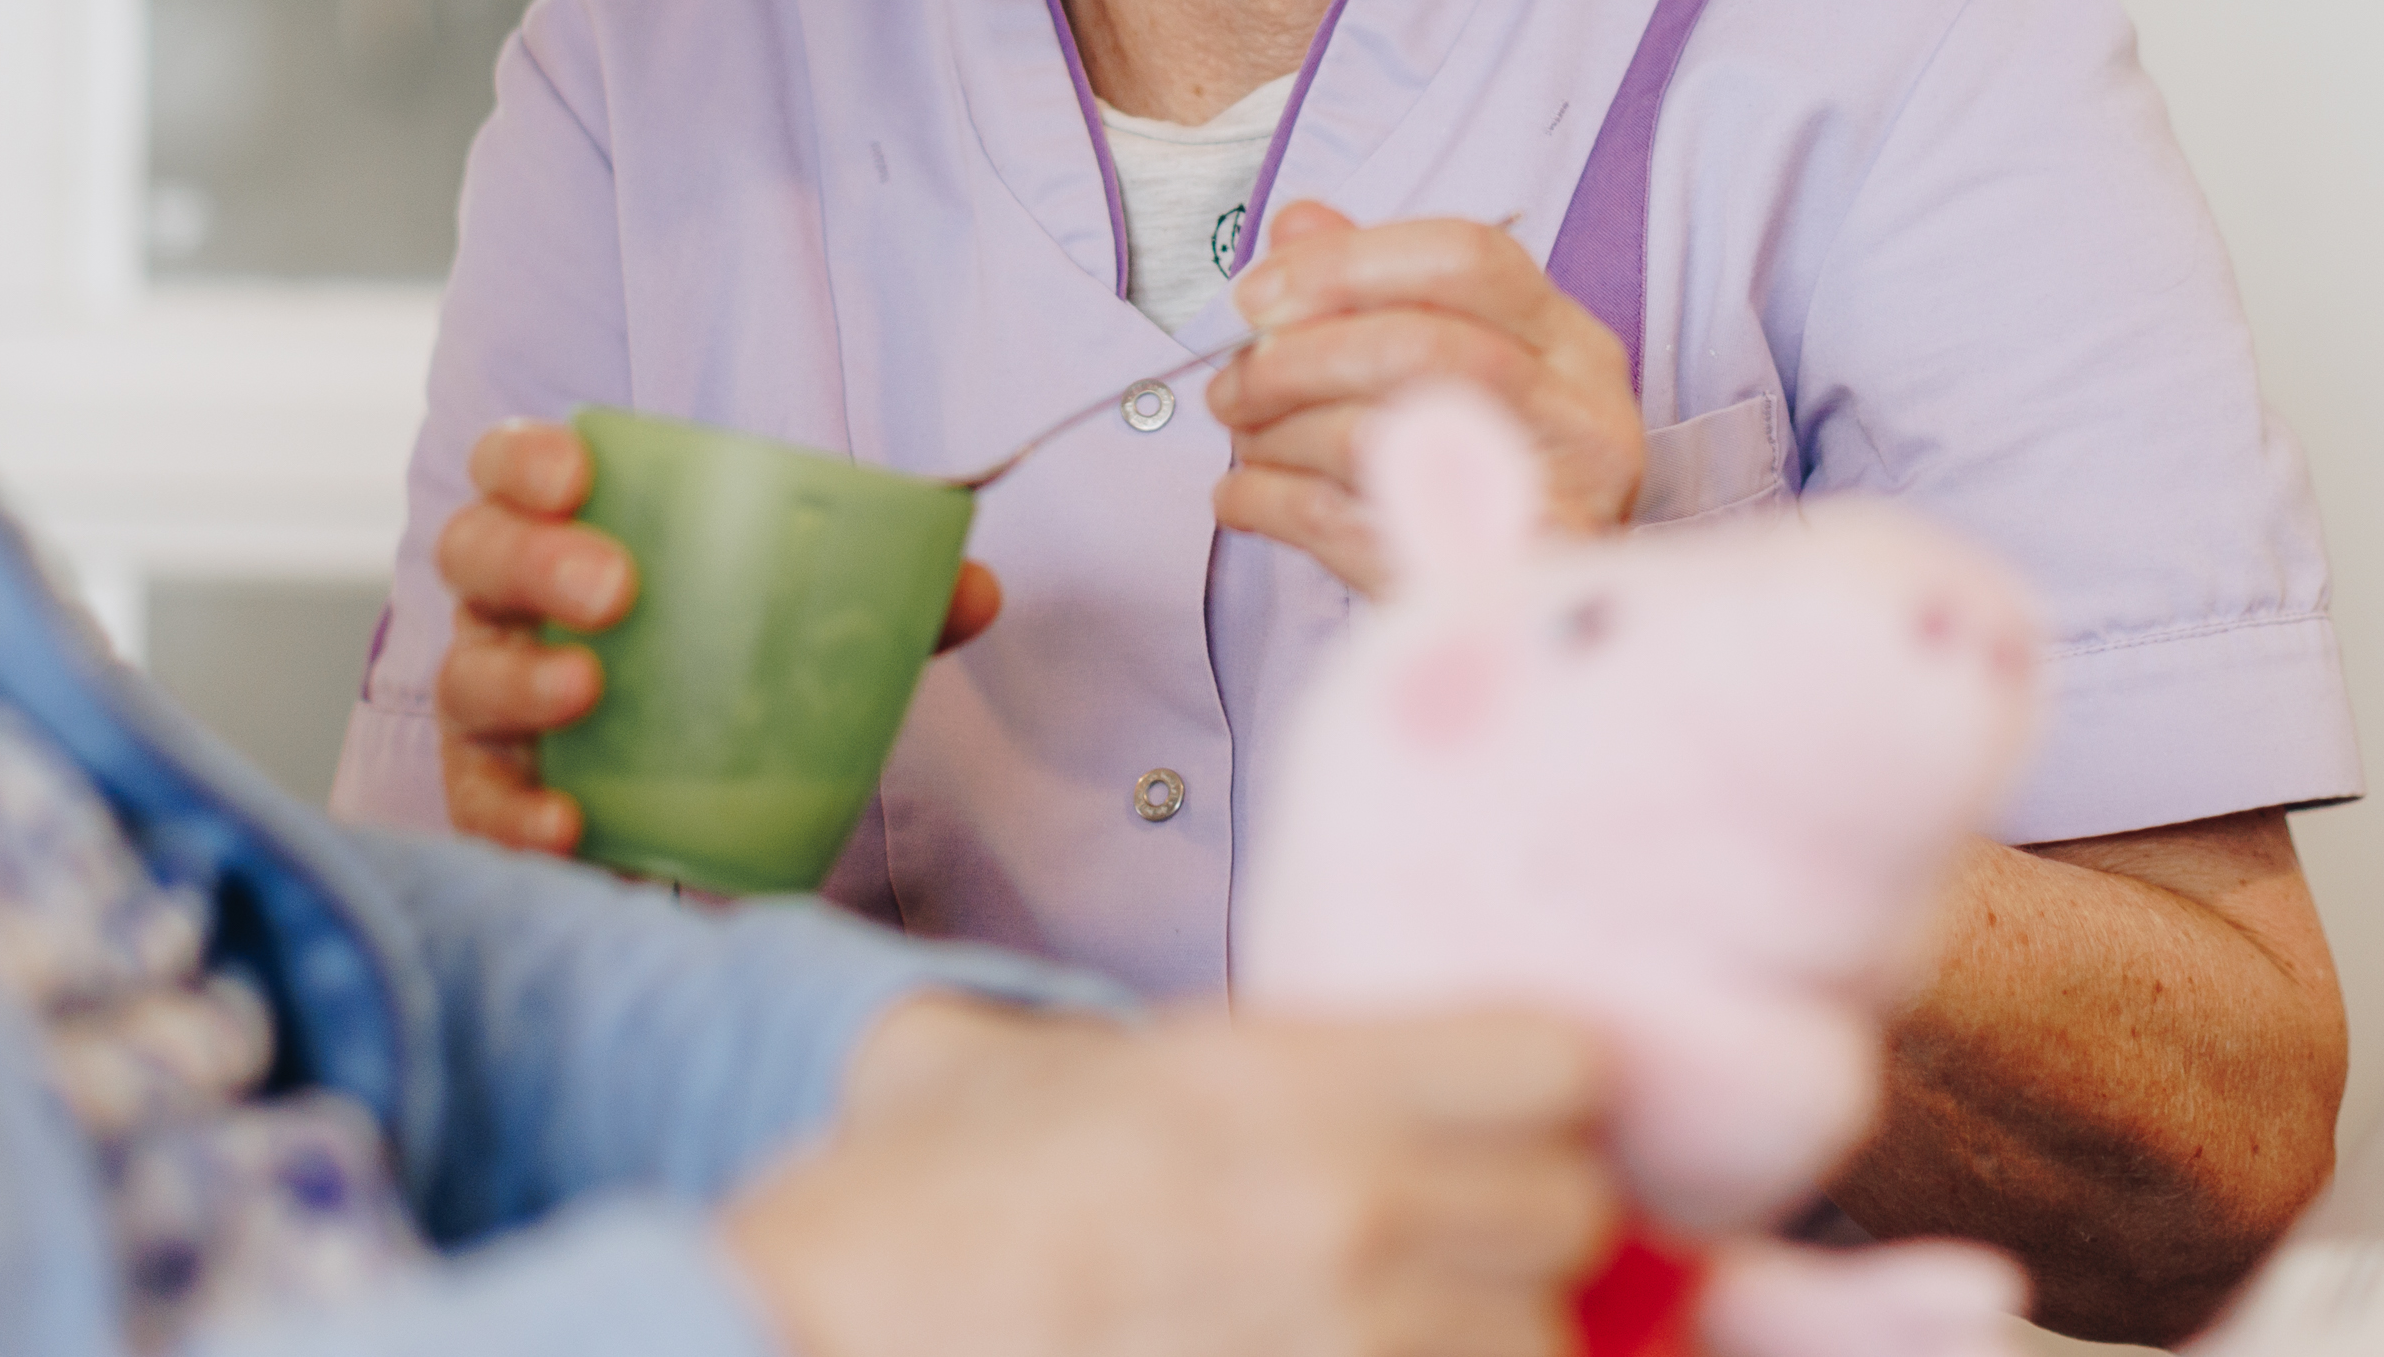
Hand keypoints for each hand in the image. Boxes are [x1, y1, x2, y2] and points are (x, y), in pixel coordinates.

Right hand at [427, 418, 1001, 852]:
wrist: (698, 784)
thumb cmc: (735, 653)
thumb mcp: (811, 611)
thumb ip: (890, 594)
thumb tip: (976, 590)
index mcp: (570, 526)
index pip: (513, 465)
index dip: (528, 459)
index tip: (579, 471)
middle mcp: (509, 604)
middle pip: (476, 557)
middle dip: (532, 560)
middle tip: (616, 588)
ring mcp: (492, 699)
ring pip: (468, 677)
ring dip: (518, 681)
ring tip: (586, 691)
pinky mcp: (496, 795)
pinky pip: (480, 806)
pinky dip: (513, 818)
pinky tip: (569, 828)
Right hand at [728, 1000, 1617, 1356]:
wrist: (810, 1350)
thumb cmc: (904, 1222)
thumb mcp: (1028, 1074)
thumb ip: (1156, 1056)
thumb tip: (1259, 1057)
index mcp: (1272, 1080)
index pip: (1554, 1059)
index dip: (1541, 1086)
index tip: (1508, 1108)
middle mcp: (1338, 1214)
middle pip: (1574, 1214)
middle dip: (1522, 1228)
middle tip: (1453, 1238)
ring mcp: (1337, 1355)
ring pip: (1534, 1347)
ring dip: (1477, 1342)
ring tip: (1389, 1328)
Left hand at [1206, 200, 1646, 595]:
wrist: (1535, 628)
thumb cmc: (1484, 478)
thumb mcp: (1456, 369)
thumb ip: (1379, 287)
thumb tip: (1297, 224)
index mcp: (1572, 345)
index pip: (1468, 258)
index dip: (1346, 263)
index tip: (1257, 294)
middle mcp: (1581, 418)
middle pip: (1422, 346)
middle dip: (1299, 357)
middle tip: (1233, 382)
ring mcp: (1552, 507)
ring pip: (1381, 436)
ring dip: (1279, 432)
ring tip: (1242, 436)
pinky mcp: (1490, 589)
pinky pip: (1351, 528)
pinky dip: (1273, 504)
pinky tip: (1242, 499)